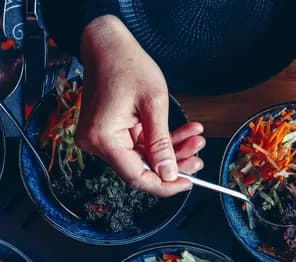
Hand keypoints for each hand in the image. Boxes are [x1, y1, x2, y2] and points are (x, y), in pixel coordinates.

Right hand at [77, 16, 204, 195]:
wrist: (107, 44)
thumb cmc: (127, 64)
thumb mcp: (153, 104)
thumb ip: (161, 143)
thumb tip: (169, 174)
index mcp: (103, 137)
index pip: (136, 176)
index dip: (164, 184)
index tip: (188, 181)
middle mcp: (96, 142)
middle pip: (140, 167)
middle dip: (173, 162)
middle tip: (199, 155)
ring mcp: (101, 137)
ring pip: (142, 156)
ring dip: (171, 149)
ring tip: (195, 137)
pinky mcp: (108, 132)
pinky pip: (138, 143)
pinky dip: (160, 139)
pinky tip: (183, 131)